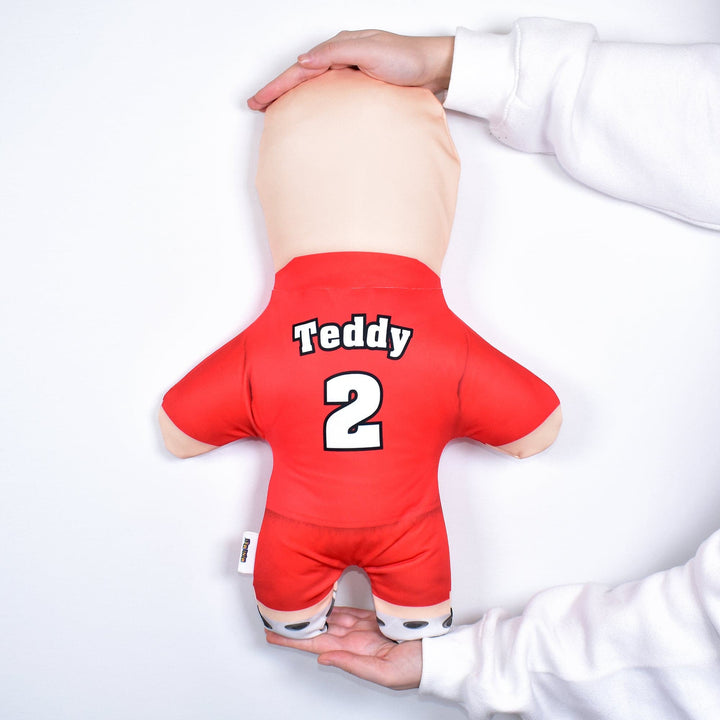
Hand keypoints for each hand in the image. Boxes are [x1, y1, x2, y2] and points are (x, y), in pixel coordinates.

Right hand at [247, 30, 454, 110]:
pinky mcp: (361, 87)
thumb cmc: (408, 60)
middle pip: (301, 75)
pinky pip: (329, 94)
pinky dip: (313, 101)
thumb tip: (303, 60)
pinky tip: (308, 112)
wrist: (436, 69)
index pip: (299, 69)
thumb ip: (336, 54)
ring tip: (274, 109)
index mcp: (339, 48)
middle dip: (278, 90)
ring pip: (313, 85)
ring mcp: (350, 73)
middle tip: (256, 105)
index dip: (277, 85)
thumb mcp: (370, 51)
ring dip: (292, 95)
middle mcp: (342, 59)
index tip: (258, 100)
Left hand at [265, 606, 422, 689]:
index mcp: (354, 654)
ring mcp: (364, 629)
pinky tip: (320, 603)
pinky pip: (349, 611)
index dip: (295, 639)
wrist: (439, 654)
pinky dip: (333, 607)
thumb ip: (353, 664)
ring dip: (312, 614)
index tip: (275, 635)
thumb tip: (323, 658)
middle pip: (318, 631)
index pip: (317, 645)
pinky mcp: (375, 618)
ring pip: (331, 618)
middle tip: (275, 617)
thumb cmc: (418, 668)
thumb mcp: (384, 674)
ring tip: (292, 608)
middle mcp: (355, 641)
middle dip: (297, 626)